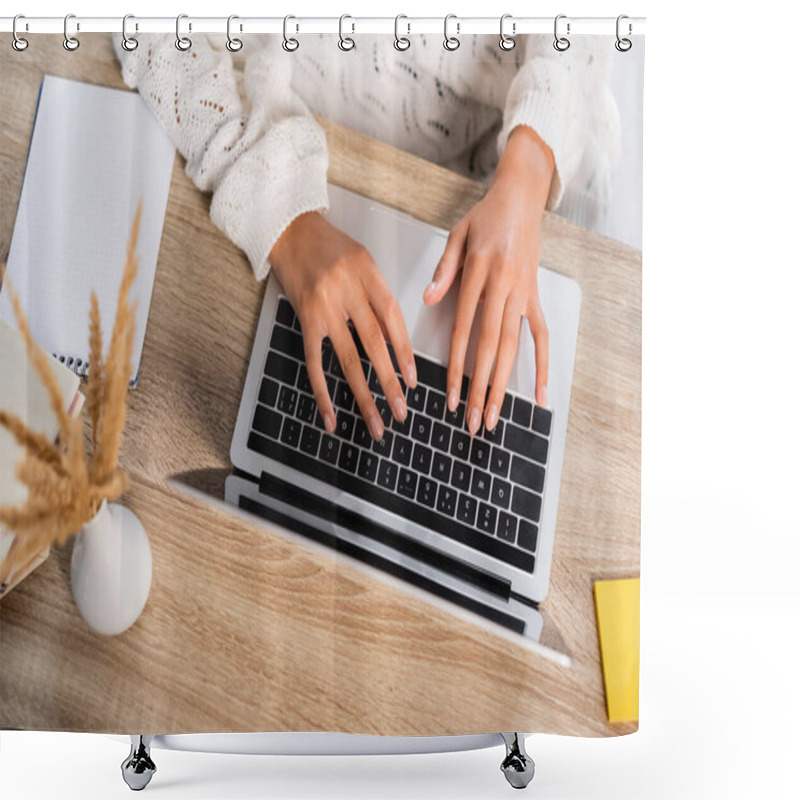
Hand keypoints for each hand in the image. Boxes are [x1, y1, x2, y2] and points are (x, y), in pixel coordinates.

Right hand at [269, 212, 416, 440]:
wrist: (287, 230)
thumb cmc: (328, 245)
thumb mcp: (363, 261)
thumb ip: (378, 297)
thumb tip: (394, 341)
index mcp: (367, 273)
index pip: (393, 319)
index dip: (405, 352)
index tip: (412, 380)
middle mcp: (345, 291)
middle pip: (373, 344)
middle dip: (390, 383)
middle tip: (402, 411)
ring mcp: (322, 307)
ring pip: (347, 359)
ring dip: (364, 395)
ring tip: (377, 422)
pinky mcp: (303, 320)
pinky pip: (314, 362)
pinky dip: (323, 392)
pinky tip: (331, 416)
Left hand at [423, 125, 553, 433]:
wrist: (523, 197)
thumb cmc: (485, 217)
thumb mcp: (456, 235)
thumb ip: (444, 270)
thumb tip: (427, 299)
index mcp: (480, 274)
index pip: (464, 330)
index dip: (457, 366)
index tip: (450, 395)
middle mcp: (504, 288)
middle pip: (490, 347)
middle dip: (480, 388)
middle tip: (472, 421)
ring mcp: (524, 295)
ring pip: (514, 348)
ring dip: (504, 385)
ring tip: (495, 417)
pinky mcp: (535, 297)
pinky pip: (541, 337)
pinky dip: (542, 366)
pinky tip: (540, 396)